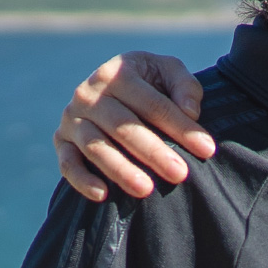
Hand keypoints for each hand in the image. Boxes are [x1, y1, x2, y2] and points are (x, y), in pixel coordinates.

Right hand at [53, 52, 215, 201]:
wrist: (113, 86)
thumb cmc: (149, 83)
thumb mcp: (168, 72)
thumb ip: (185, 86)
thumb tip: (190, 112)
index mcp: (118, 73)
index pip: (153, 104)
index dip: (181, 127)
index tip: (207, 149)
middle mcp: (89, 93)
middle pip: (124, 126)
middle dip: (154, 152)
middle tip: (180, 174)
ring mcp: (72, 117)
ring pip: (96, 146)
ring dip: (121, 170)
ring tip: (146, 189)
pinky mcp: (60, 140)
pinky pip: (67, 162)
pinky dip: (81, 179)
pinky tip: (103, 195)